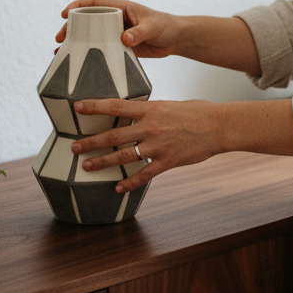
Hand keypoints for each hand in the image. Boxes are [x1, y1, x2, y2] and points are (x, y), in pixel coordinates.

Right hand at [56, 0, 177, 58]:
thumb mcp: (152, 27)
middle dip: (70, 27)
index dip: (77, 6)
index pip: (93, 3)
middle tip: (59, 38)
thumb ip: (139, 32)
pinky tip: (77, 63)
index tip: (64, 14)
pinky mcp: (119, 46)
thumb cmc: (165, 26)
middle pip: (87, 20)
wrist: (176, 38)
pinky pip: (100, 48)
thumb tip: (124, 38)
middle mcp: (114, 19)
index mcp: (120, 7)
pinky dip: (88, 54)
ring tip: (60, 51)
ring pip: (90, 35)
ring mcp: (115, 33)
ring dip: (75, 42)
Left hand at [71, 98, 223, 192]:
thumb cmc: (196, 111)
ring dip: (102, 163)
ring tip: (86, 167)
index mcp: (150, 109)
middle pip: (113, 136)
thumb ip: (150, 111)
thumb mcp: (169, 104)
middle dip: (90, 143)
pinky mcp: (167, 162)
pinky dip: (129, 183)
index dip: (94, 107)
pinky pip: (143, 175)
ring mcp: (157, 146)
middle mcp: (149, 128)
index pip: (115, 107)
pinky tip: (118, 188)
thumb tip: (135, 113)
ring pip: (123, 157)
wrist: (219, 126)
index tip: (77, 107)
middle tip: (74, 147)